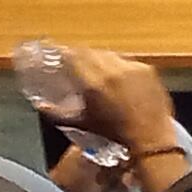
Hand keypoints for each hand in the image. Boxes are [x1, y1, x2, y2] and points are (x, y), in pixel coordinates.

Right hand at [55, 43, 177, 154]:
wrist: (150, 140)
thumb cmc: (114, 136)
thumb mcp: (82, 124)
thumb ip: (58, 112)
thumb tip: (41, 105)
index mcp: (94, 83)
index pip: (74, 56)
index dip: (65, 55)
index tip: (60, 58)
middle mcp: (113, 70)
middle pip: (90, 52)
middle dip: (81, 57)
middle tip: (76, 64)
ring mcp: (133, 68)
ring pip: (109, 54)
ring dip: (100, 59)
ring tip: (97, 70)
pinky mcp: (148, 70)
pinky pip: (127, 61)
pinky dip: (119, 65)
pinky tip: (117, 76)